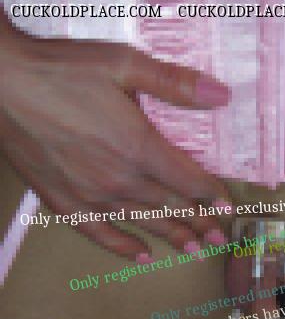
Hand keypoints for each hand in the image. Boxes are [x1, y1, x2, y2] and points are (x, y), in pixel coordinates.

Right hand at [0, 10, 230, 260]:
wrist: (0, 81)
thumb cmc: (64, 70)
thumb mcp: (124, 64)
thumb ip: (174, 83)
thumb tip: (222, 96)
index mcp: (138, 147)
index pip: (188, 181)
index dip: (212, 196)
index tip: (229, 209)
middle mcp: (119, 179)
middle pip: (169, 206)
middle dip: (199, 223)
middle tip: (219, 240)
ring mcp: (90, 195)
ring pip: (142, 222)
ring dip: (171, 237)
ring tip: (195, 251)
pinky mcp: (63, 201)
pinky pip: (99, 232)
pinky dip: (122, 246)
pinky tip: (142, 255)